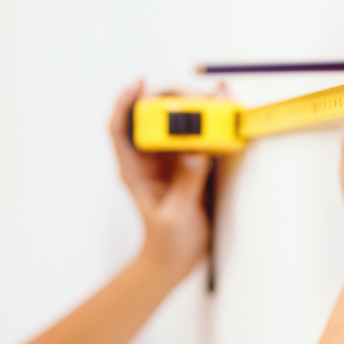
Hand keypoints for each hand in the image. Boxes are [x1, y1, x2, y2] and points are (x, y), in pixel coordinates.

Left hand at [109, 80, 211, 283]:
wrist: (174, 261)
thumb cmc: (166, 243)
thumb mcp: (176, 215)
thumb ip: (186, 184)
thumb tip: (196, 153)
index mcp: (133, 169)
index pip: (120, 128)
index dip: (125, 101)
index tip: (140, 82)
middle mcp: (148, 159)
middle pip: (151, 116)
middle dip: (171, 98)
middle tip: (199, 94)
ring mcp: (167, 160)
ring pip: (174, 122)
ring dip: (193, 106)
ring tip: (216, 96)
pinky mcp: (186, 164)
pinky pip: (196, 136)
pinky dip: (208, 123)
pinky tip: (222, 109)